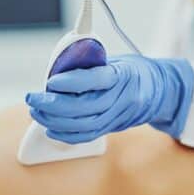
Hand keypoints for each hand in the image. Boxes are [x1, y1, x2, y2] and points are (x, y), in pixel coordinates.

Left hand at [25, 55, 193, 143]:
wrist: (160, 91)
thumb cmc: (132, 70)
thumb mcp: (114, 58)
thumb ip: (88, 63)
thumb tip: (57, 67)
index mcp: (123, 75)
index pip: (97, 80)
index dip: (72, 82)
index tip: (50, 81)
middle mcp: (122, 98)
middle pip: (86, 108)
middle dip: (54, 105)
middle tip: (34, 98)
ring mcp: (118, 116)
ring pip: (84, 125)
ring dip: (55, 121)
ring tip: (37, 111)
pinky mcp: (113, 128)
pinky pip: (88, 135)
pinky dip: (66, 134)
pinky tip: (50, 127)